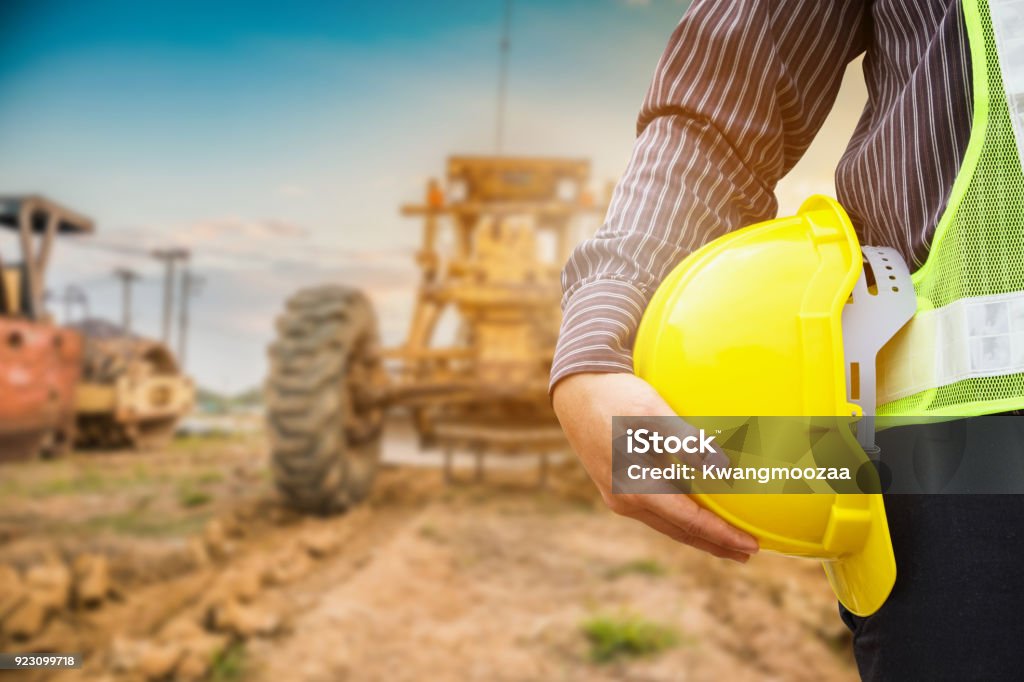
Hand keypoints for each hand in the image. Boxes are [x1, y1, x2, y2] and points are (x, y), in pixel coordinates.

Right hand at [552, 372, 758, 561]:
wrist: (576, 390)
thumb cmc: (616, 397)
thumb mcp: (652, 413)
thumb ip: (686, 441)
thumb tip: (723, 468)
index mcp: (637, 487)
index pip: (690, 521)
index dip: (723, 535)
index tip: (751, 545)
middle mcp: (626, 500)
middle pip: (679, 532)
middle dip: (715, 545)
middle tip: (748, 554)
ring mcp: (618, 496)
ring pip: (666, 525)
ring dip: (697, 535)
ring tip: (726, 543)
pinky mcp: (615, 487)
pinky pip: (654, 512)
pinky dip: (679, 520)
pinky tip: (691, 515)